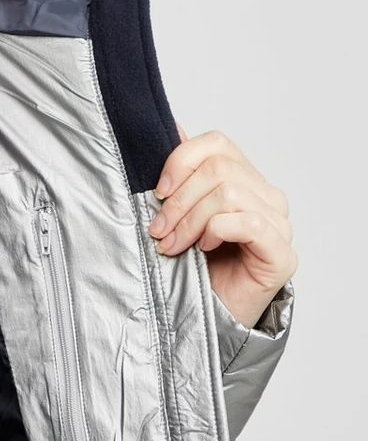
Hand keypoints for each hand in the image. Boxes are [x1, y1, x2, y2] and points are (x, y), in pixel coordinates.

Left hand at [147, 123, 297, 328]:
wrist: (206, 315)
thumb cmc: (193, 263)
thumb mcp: (178, 212)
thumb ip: (180, 173)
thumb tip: (172, 125)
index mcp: (243, 179)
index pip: (217, 143)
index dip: (181, 160)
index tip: (157, 191)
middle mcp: (266, 196)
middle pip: (219, 169)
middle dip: (178, 200)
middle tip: (157, 228)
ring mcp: (279, 224)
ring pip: (229, 193)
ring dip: (189, 220)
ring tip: (171, 244)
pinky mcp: (281, 253)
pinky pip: (249, 222)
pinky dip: (216, 231)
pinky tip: (203, 248)